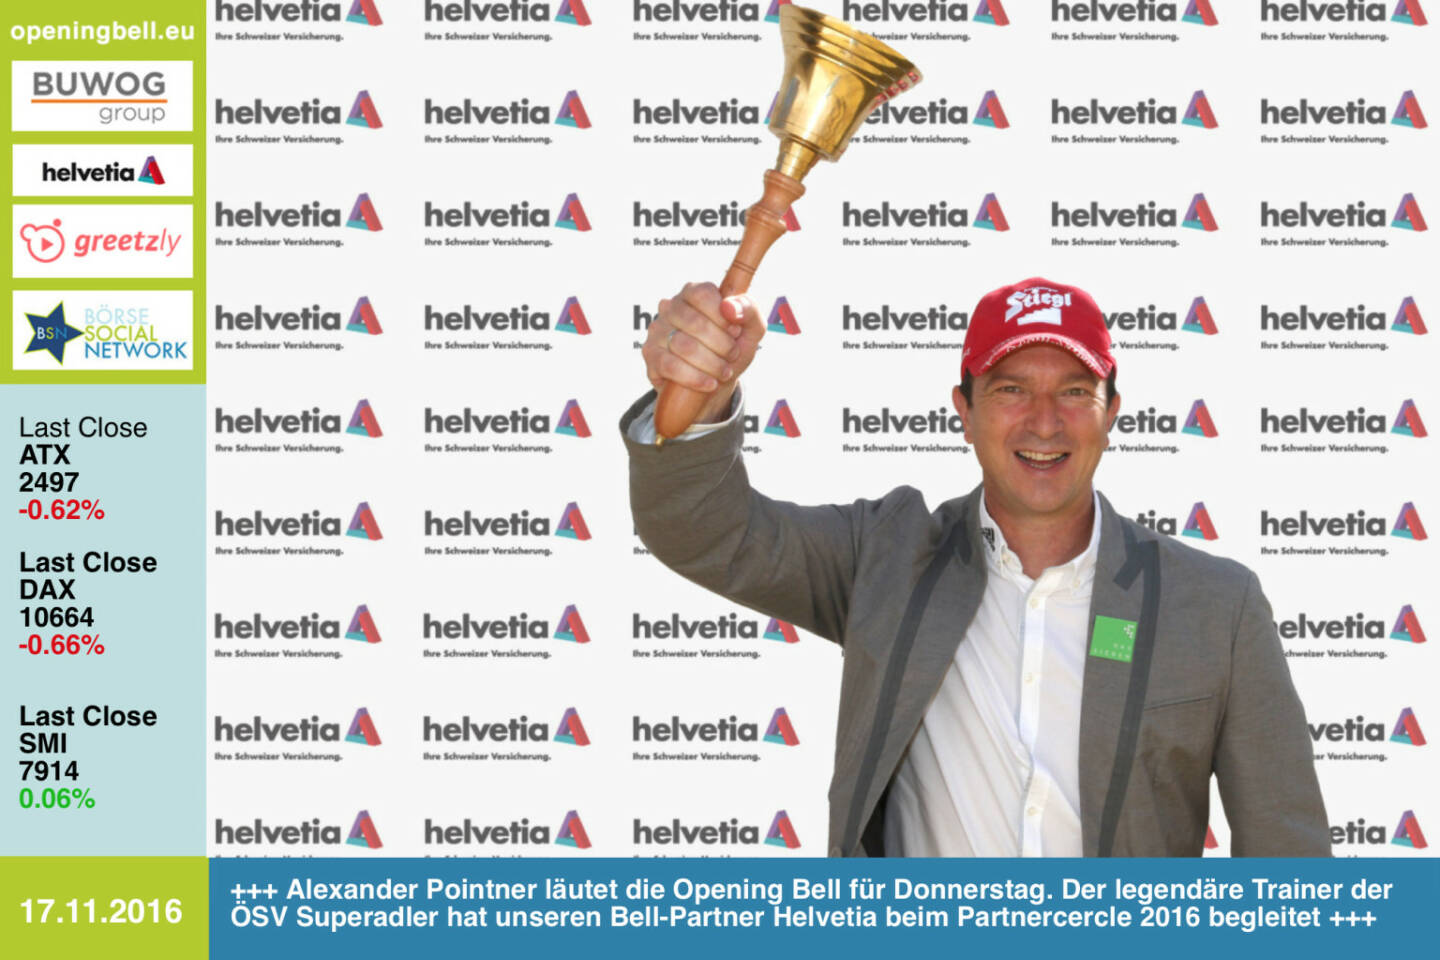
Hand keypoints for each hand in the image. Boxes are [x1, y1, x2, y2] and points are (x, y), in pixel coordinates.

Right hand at [642, 282, 765, 423]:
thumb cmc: (731, 348)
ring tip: (724, 371)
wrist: (714, 383)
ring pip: (683, 346)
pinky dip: (694, 378)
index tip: (735, 332)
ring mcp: (658, 330)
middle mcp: (671, 307)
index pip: (703, 295)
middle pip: (695, 323)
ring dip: (711, 364)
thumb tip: (729, 306)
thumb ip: (749, 311)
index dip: (723, 317)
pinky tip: (709, 383)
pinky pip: (670, 366)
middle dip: (721, 345)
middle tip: (732, 355)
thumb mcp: (750, 330)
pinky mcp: (651, 354)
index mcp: (694, 292)